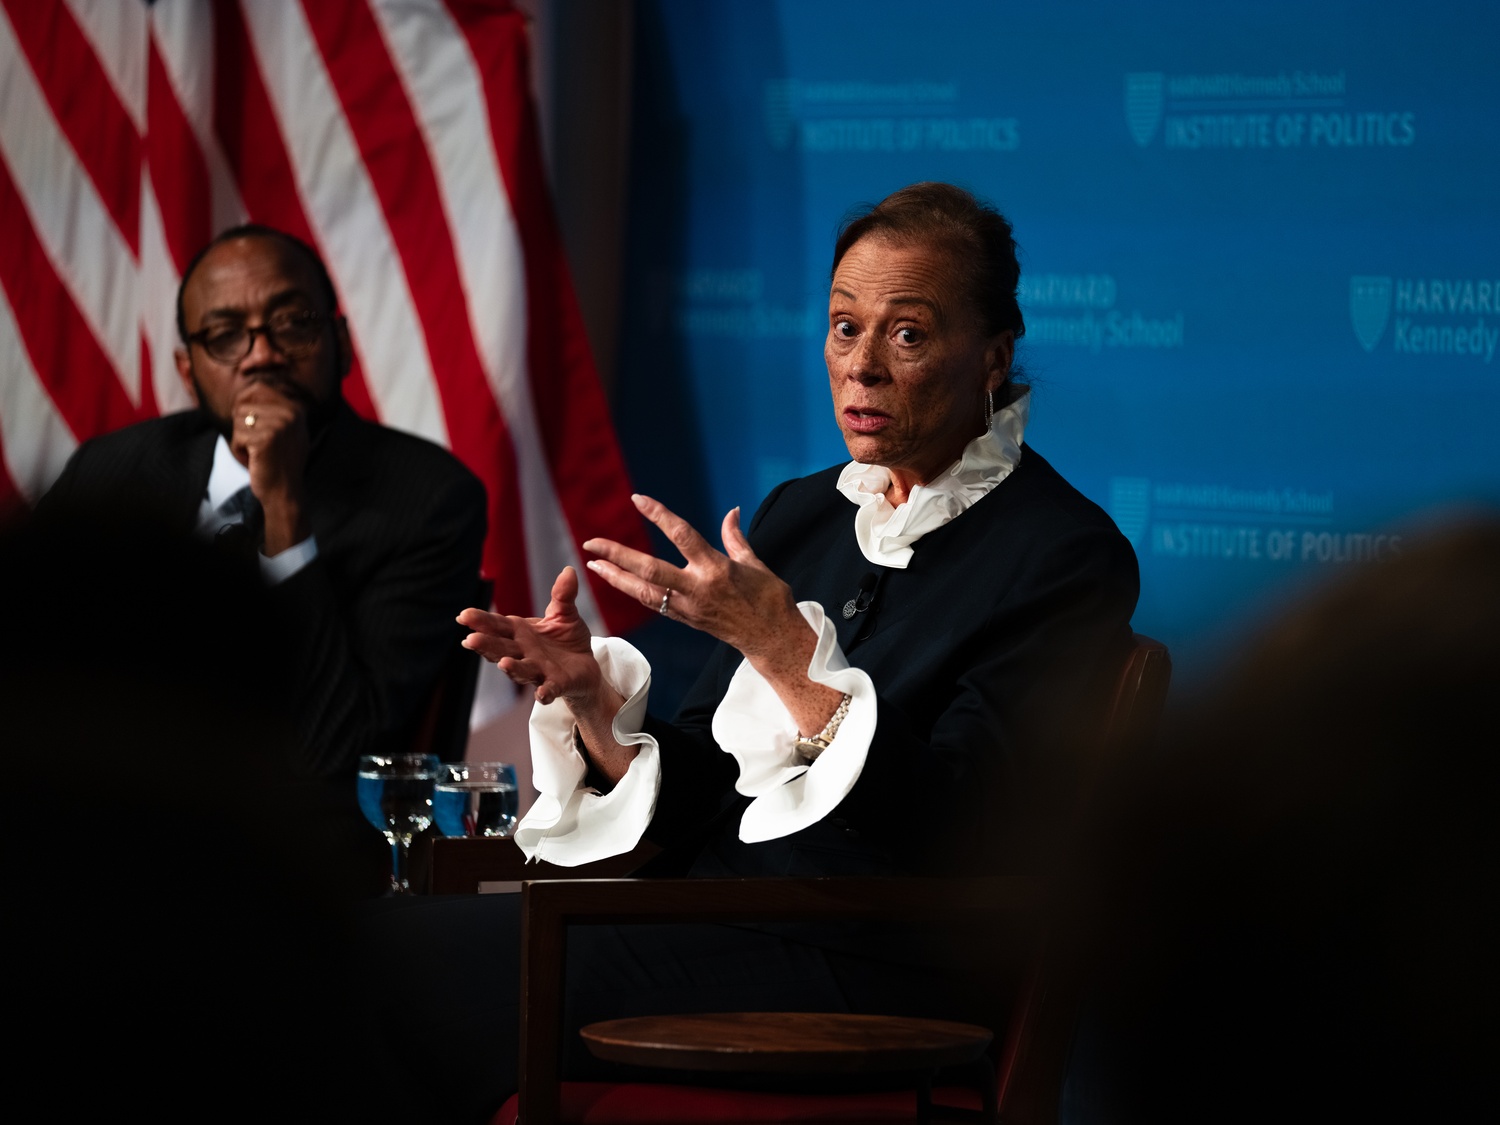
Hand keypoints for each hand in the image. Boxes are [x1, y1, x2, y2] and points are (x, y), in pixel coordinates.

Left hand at [231, 380, 310, 553]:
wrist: (284, 492)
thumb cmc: (279, 461)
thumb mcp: (284, 429)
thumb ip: (273, 406)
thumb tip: (251, 382)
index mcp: (295, 408)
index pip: (256, 388)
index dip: (244, 405)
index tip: (254, 428)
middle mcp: (290, 413)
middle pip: (243, 404)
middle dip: (242, 426)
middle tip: (258, 444)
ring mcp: (279, 425)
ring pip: (237, 420)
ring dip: (240, 439)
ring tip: (257, 453)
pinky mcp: (265, 439)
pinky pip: (236, 437)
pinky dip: (239, 451)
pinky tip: (254, 460)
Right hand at [458, 567, 608, 710]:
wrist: (586, 667)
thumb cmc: (567, 639)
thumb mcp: (565, 613)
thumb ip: (563, 595)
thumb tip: (569, 570)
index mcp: (521, 632)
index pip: (498, 625)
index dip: (481, 621)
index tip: (463, 615)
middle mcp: (524, 653)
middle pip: (501, 648)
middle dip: (486, 645)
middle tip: (470, 639)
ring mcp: (538, 670)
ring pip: (521, 670)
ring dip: (512, 668)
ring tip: (503, 663)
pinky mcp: (557, 685)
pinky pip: (549, 690)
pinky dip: (544, 692)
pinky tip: (542, 694)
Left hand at [584, 495, 807, 665]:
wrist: (771, 638)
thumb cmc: (768, 598)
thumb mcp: (755, 563)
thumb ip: (735, 538)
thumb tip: (731, 512)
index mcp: (716, 568)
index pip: (681, 535)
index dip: (659, 515)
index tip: (638, 499)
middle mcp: (697, 588)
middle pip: (649, 569)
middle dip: (618, 556)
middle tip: (591, 543)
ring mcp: (688, 607)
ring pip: (643, 592)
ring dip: (616, 578)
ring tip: (593, 564)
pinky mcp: (685, 620)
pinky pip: (652, 604)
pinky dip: (633, 591)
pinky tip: (618, 581)